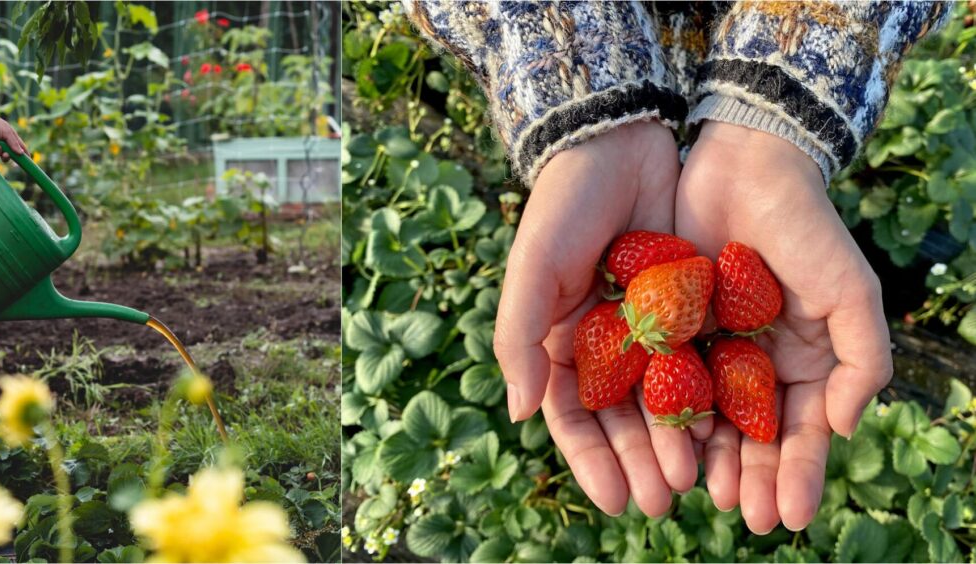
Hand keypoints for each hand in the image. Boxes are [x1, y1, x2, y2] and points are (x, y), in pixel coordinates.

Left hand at [0, 104, 27, 161]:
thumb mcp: (7, 132)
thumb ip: (14, 144)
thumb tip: (22, 154)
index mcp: (12, 137)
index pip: (21, 148)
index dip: (25, 155)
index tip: (28, 162)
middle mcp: (5, 142)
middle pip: (9, 155)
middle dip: (7, 156)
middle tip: (5, 155)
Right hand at [494, 120, 710, 516]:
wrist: (618, 141)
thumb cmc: (562, 206)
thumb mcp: (533, 270)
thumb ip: (520, 339)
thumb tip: (520, 413)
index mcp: (560, 343)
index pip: (573, 417)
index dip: (590, 461)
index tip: (613, 500)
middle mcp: (605, 345)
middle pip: (622, 419)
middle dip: (640, 461)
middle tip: (664, 501)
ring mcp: (649, 329)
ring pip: (665, 399)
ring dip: (677, 441)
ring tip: (697, 479)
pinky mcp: (688, 308)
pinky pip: (701, 360)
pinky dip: (711, 396)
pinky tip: (726, 430)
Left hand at [675, 122, 890, 532]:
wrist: (745, 167)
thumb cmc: (806, 229)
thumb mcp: (851, 292)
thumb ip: (860, 360)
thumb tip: (841, 429)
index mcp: (799, 362)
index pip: (799, 431)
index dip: (797, 474)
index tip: (789, 516)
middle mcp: (751, 364)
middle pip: (750, 435)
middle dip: (752, 477)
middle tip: (746, 515)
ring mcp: (706, 348)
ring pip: (704, 416)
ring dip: (706, 457)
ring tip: (704, 493)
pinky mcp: (664, 327)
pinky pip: (661, 377)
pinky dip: (663, 412)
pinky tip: (663, 443)